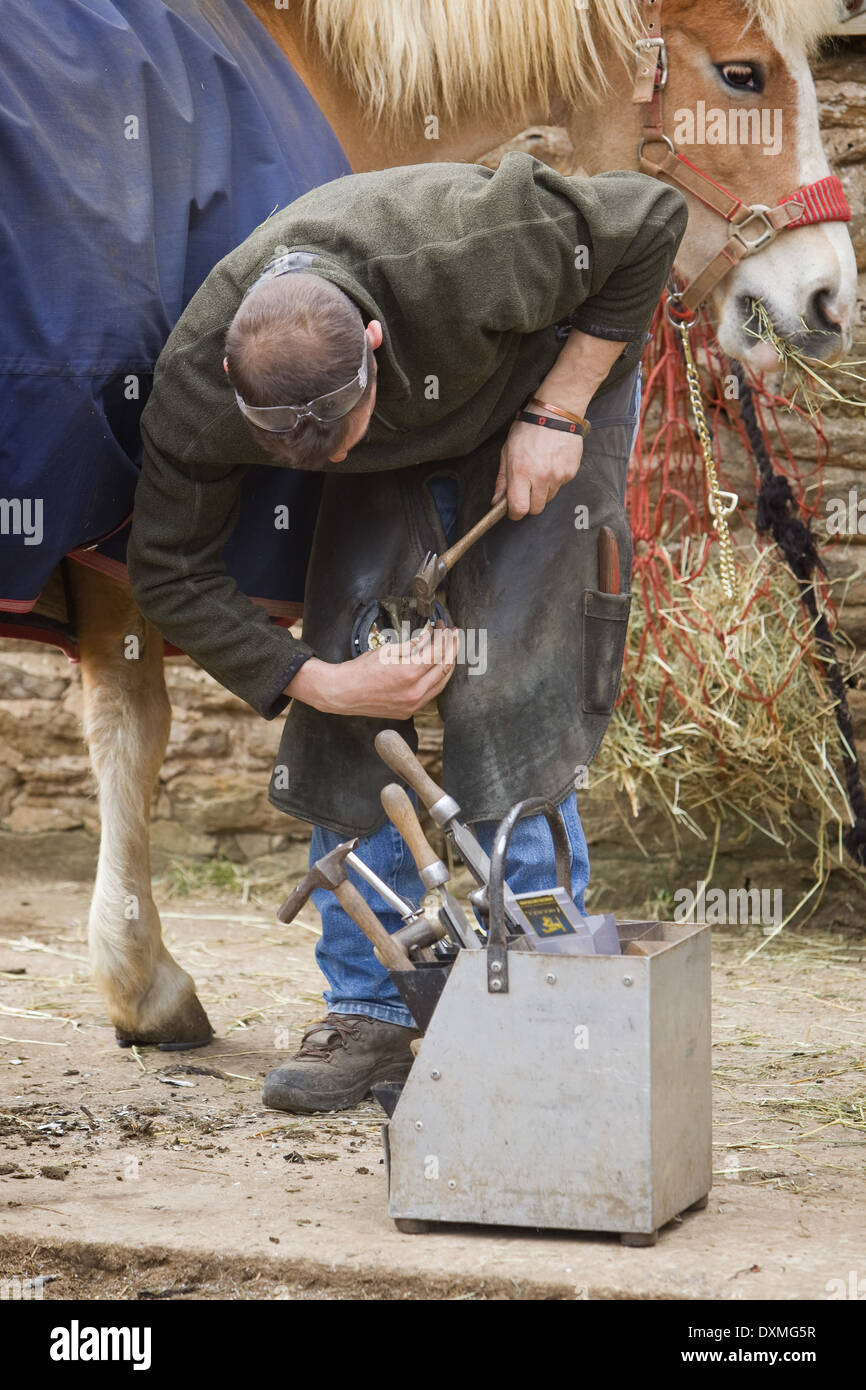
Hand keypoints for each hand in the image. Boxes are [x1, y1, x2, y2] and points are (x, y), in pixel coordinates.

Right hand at [286, 625, 458, 718]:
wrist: (343, 692)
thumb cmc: (361, 669)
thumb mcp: (388, 650)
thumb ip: (413, 644)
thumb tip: (430, 636)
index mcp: (410, 673)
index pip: (438, 652)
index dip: (445, 637)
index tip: (447, 628)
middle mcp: (415, 691)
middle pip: (444, 667)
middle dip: (451, 648)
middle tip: (453, 636)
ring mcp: (413, 705)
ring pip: (441, 683)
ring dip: (447, 665)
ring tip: (449, 650)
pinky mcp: (408, 711)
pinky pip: (430, 695)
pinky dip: (436, 680)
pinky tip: (436, 669)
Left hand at [492, 419, 583, 518]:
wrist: (555, 413)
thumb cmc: (529, 428)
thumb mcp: (508, 451)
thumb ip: (502, 479)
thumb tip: (497, 500)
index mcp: (521, 472)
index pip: (519, 508)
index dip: (515, 513)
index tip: (513, 510)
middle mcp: (541, 477)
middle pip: (536, 508)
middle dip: (529, 503)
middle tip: (526, 489)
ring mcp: (558, 476)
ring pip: (548, 498)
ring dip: (542, 491)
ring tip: (539, 471)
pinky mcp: (570, 473)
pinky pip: (560, 486)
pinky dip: (554, 480)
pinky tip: (551, 464)